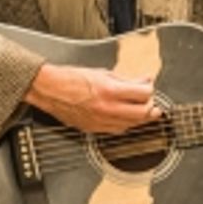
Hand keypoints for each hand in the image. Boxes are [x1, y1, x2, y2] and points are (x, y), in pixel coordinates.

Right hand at [26, 61, 159, 132]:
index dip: (149, 90)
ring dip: (140, 118)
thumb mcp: (102, 73)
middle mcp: (107, 108)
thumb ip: (126, 79)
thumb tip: (144, 80)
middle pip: (142, 113)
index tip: (148, 87)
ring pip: (132, 125)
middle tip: (152, 104)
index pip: (143, 94)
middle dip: (150, 108)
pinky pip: (118, 130)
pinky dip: (126, 124)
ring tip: (143, 111)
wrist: (50, 90)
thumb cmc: (71, 78)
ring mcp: (101, 121)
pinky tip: (127, 118)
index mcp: (110, 91)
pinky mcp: (94, 129)